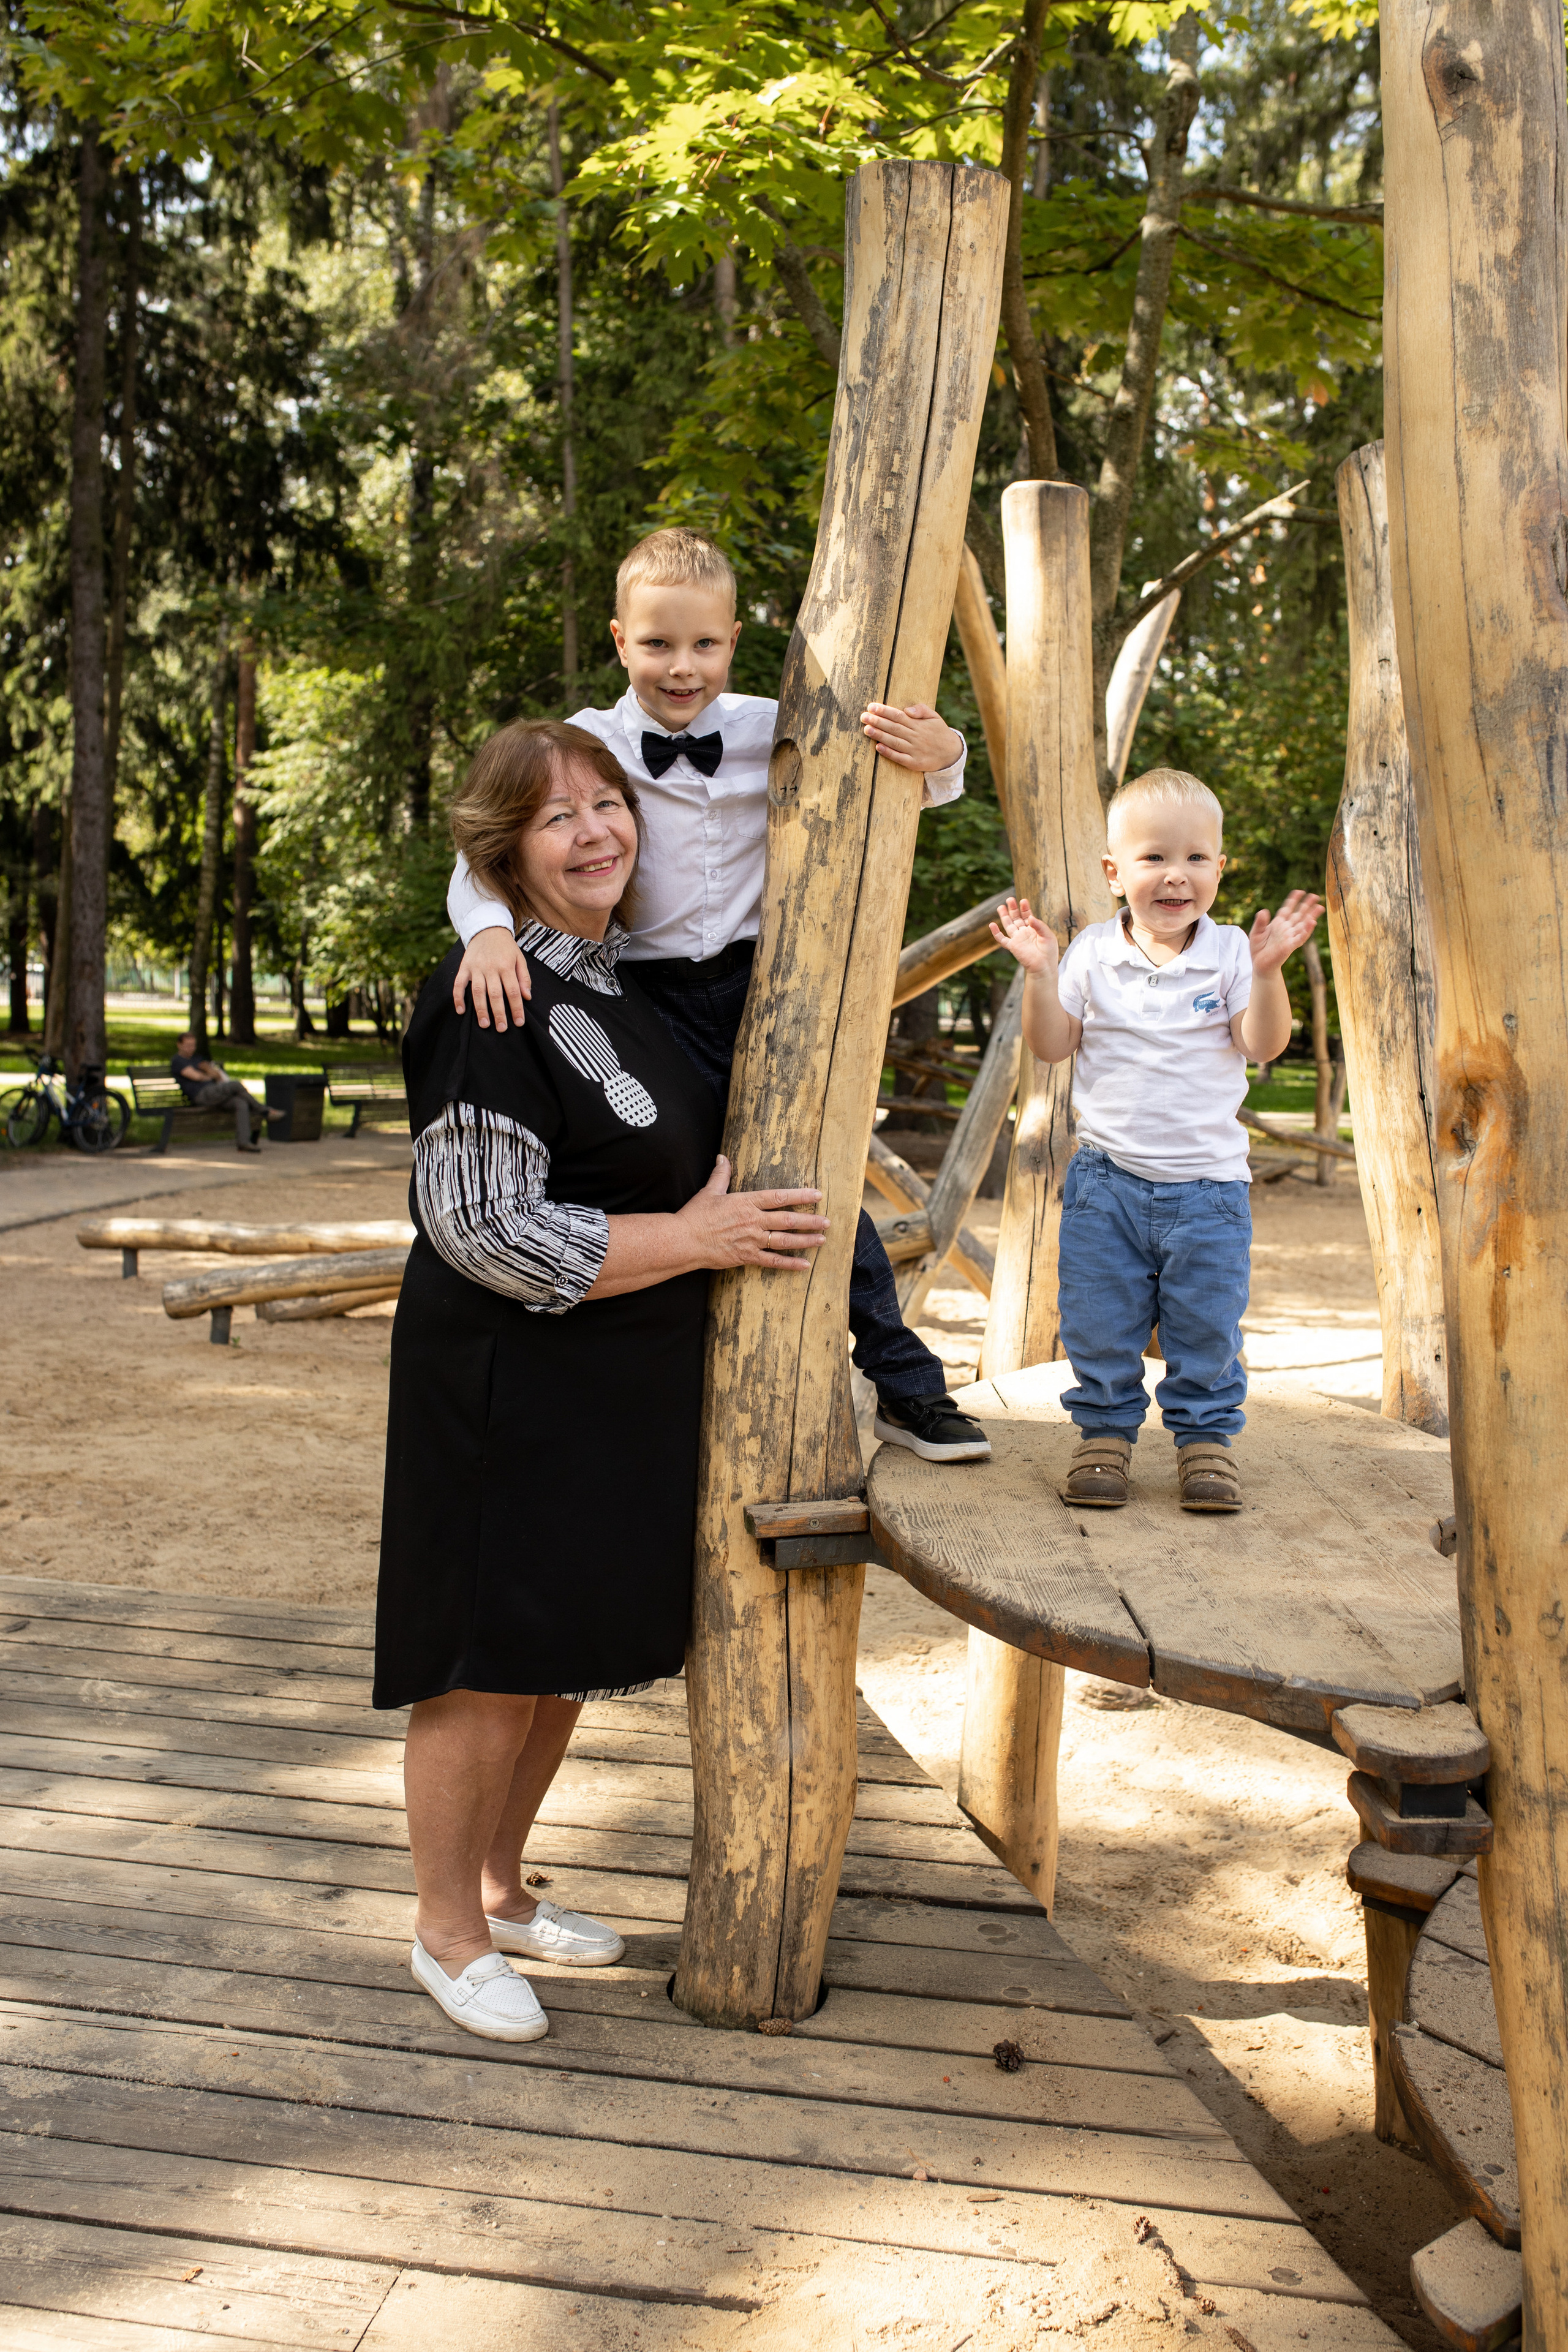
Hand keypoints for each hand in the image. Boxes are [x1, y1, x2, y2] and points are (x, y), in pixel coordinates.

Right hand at [454, 926, 531, 1029]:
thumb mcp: (519, 958)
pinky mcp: (464, 967)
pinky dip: (458, 997)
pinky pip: (459, 984)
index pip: (513, 991)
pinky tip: (460, 1011)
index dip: (516, 1008)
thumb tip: (527, 997)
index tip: (519, 1023)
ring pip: (478, 991)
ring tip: (484, 1024)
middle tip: (501, 1029)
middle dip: (499, 1013)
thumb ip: (524, 977)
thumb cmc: (506, 947)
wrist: (487, 928)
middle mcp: (491, 967)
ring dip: (480, 1009)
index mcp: (506, 966)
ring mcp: (476, 967)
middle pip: (495, 994)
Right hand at [676, 1155, 829, 1270]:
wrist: (684, 1240)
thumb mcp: (709, 1191)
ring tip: (822, 1240)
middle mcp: (753, 1221)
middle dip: (810, 1220)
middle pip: (787, 1220)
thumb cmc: (695, 1215)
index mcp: (746, 1202)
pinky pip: (772, 1261)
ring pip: (784, 1240)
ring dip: (805, 1241)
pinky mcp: (747, 1257)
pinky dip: (789, 1264)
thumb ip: (721, 1175)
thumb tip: (723, 1157)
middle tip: (827, 1221)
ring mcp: (751, 1240)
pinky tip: (804, 1265)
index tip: (817, 1195)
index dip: (800, 1195)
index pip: (779, 1197)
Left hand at [860, 701, 962, 772]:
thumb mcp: (934, 717)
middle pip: (894, 728)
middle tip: (864, 717)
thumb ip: (921, 709)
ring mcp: (914, 750)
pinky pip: (899, 757)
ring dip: (880, 735)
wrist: (951, 753)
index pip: (898, 716)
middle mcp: (916, 737)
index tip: (871, 707)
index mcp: (918, 724)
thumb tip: (907, 709)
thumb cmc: (938, 732)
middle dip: (878, 721)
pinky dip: (889, 752)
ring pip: (894, 741)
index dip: (884, 711)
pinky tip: (878, 747)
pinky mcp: (914, 763)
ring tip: (866, 729)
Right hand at [989, 896, 1059, 975]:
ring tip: (1001, 906)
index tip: (1023, 900)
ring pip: (1008, 925)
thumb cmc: (1049, 952)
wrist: (1044, 966)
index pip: (1027, 915)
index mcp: (1033, 929)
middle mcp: (1024, 932)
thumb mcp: (1048, 935)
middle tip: (1009, 899)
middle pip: (1016, 918)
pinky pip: (1002, 939)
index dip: (1025, 908)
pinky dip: (996, 933)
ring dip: (1004, 916)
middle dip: (1013, 908)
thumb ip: (1039, 925)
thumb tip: (1029, 917)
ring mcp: (1018, 939)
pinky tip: (992, 925)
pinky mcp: (1012, 947)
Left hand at [1248, 890, 1323, 976]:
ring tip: (1319, 907)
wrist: (1260, 965)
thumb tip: (1264, 910)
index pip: (1287, 909)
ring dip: (1311, 916)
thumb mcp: (1256, 933)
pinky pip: (1300, 937)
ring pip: (1303, 924)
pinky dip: (1306, 930)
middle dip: (1306, 905)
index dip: (1293, 900)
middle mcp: (1286, 929)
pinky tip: (1312, 922)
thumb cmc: (1258, 949)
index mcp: (1278, 923)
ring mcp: (1289, 937)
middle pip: (1298, 914)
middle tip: (1315, 895)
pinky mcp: (1290, 946)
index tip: (1299, 891)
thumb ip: (1260, 922)